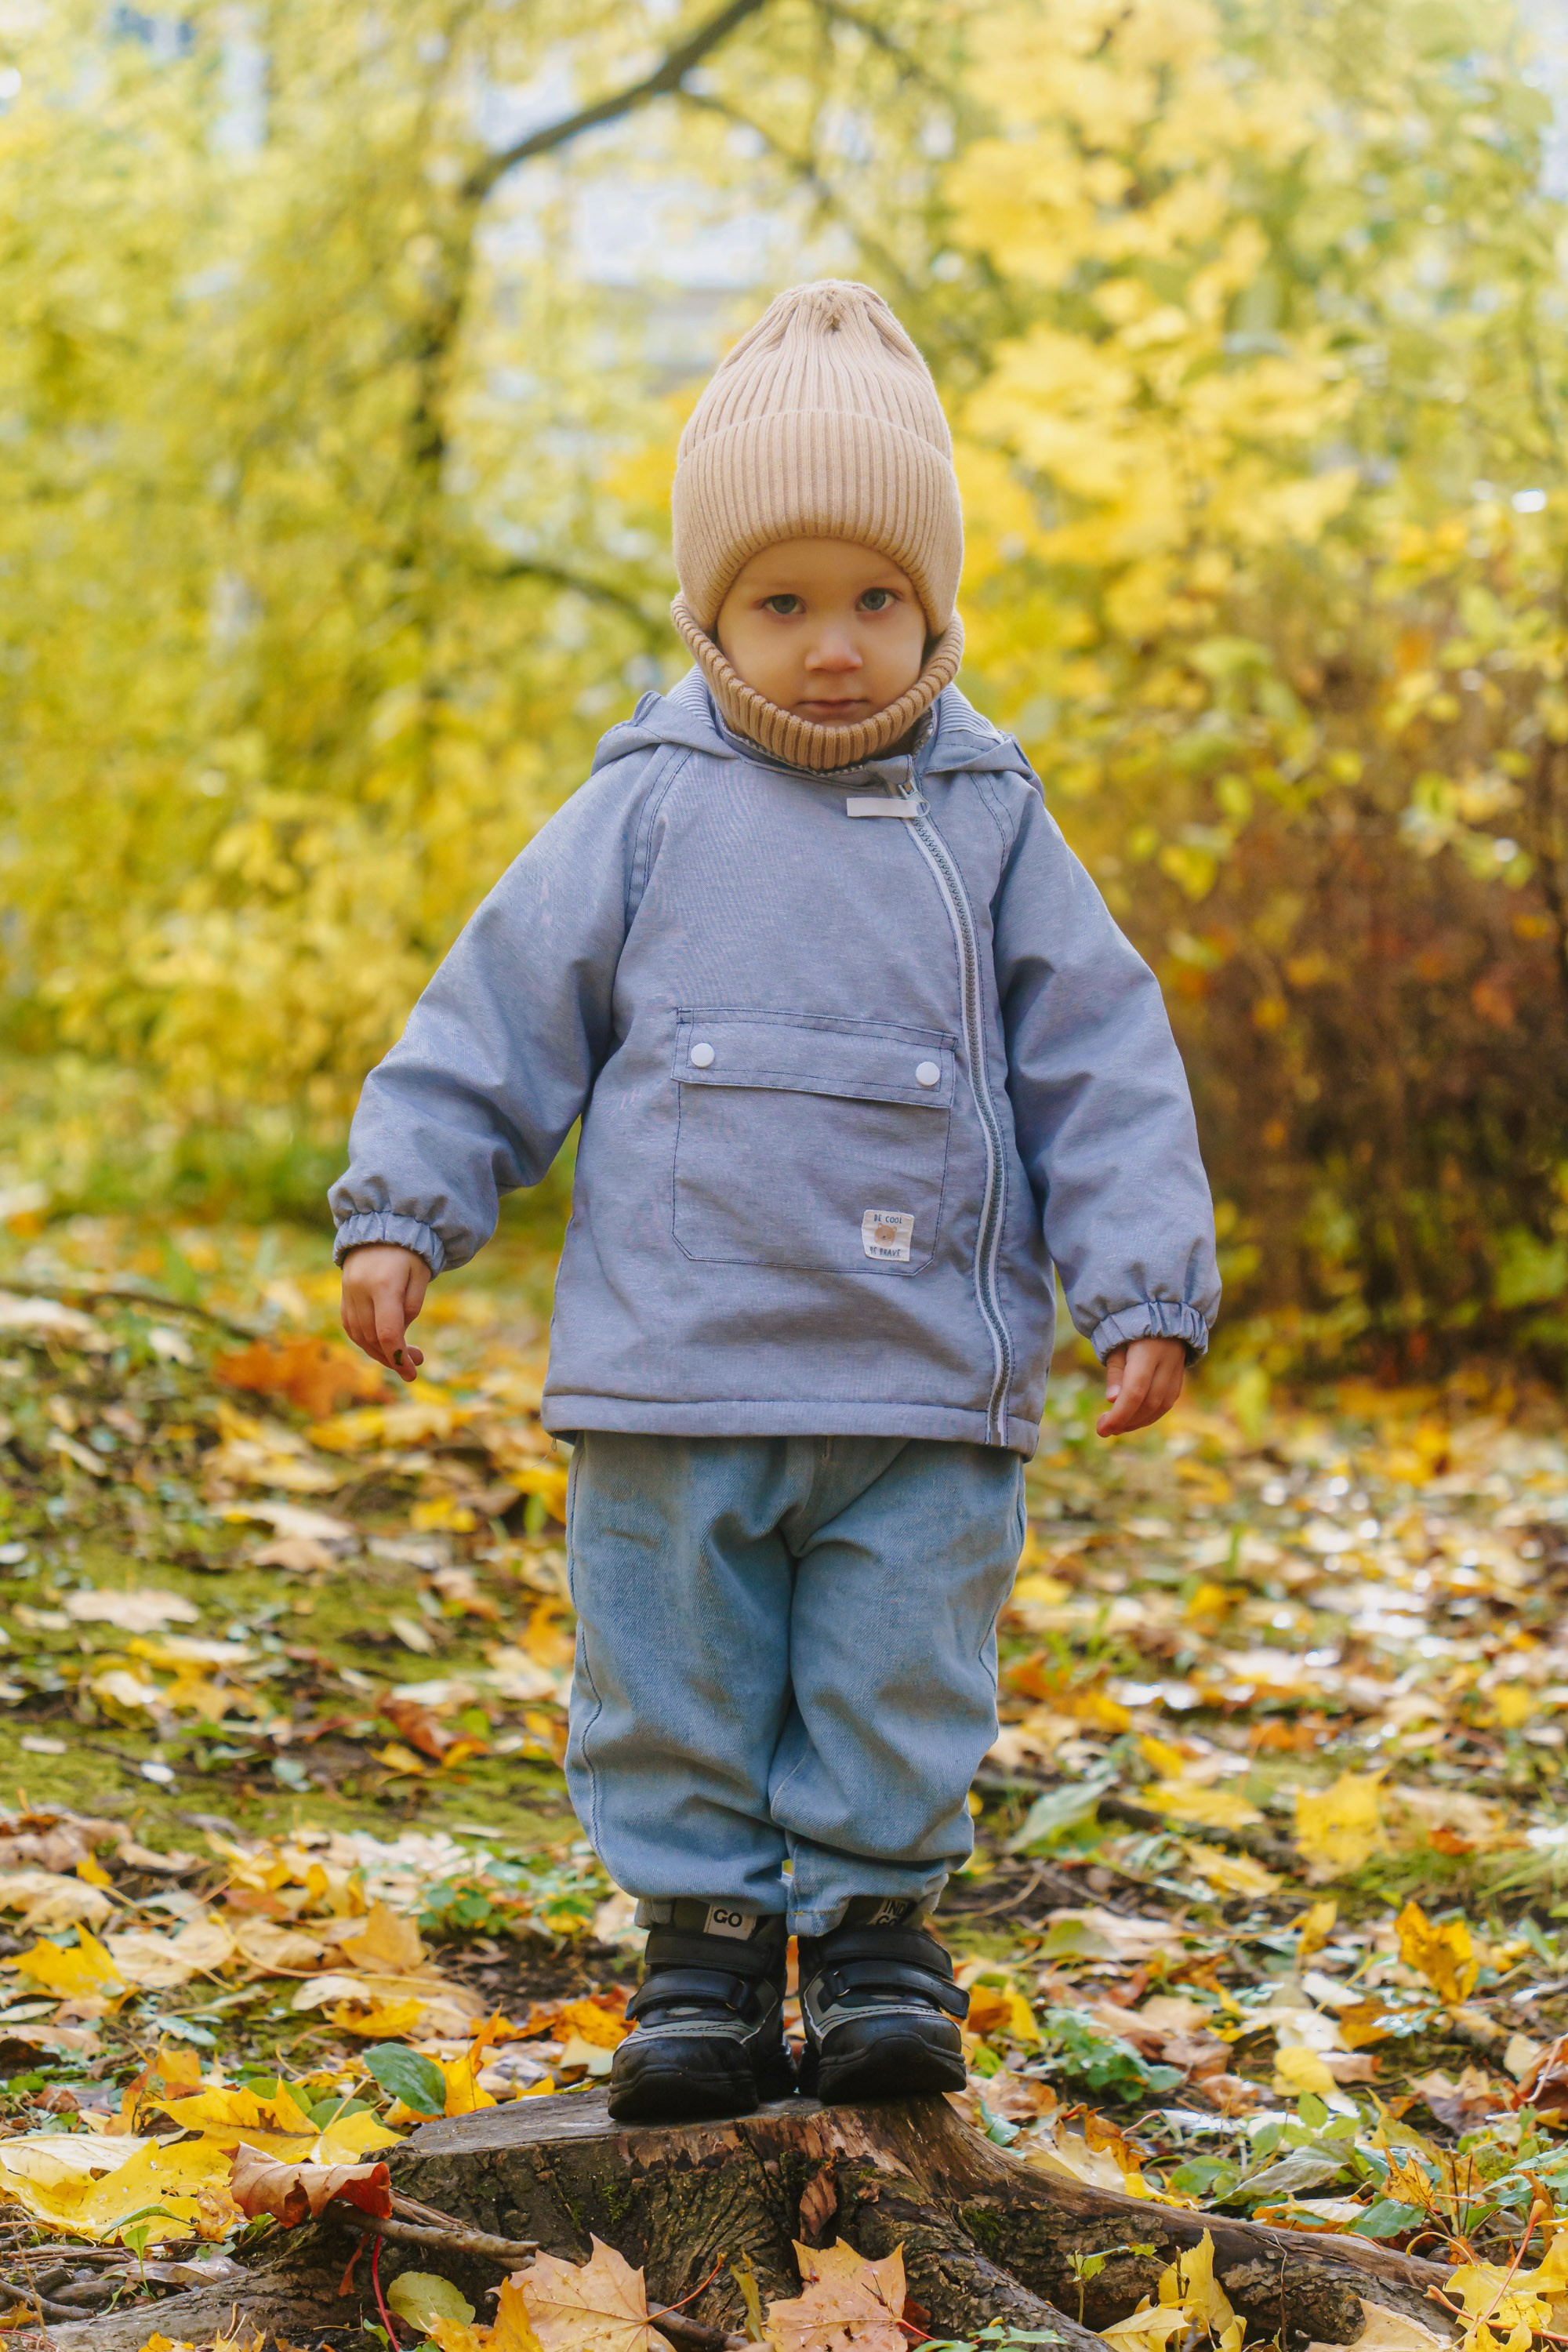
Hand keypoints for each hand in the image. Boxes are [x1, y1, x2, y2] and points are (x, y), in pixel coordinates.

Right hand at [340, 1244, 430, 1382]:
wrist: (380, 1227)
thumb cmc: (408, 1252)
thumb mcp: (420, 1275)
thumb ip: (411, 1306)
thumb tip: (399, 1336)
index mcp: (383, 1285)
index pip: (388, 1331)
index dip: (399, 1356)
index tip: (412, 1373)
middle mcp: (360, 1291)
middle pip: (372, 1338)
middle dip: (393, 1357)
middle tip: (415, 1365)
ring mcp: (348, 1293)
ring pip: (359, 1336)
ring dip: (379, 1353)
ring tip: (402, 1357)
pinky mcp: (344, 1296)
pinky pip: (351, 1327)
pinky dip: (365, 1341)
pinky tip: (382, 1346)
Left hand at [1096, 1336, 1185, 1437]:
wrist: (1162, 1314)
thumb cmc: (1131, 1330)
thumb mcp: (1117, 1345)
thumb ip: (1116, 1372)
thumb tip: (1113, 1400)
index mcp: (1147, 1351)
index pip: (1135, 1392)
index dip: (1119, 1414)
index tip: (1101, 1429)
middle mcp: (1166, 1362)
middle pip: (1148, 1402)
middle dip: (1126, 1420)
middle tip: (1105, 1429)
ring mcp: (1177, 1370)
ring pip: (1161, 1406)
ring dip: (1138, 1421)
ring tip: (1117, 1426)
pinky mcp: (1180, 1377)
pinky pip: (1167, 1402)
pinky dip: (1151, 1415)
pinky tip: (1134, 1419)